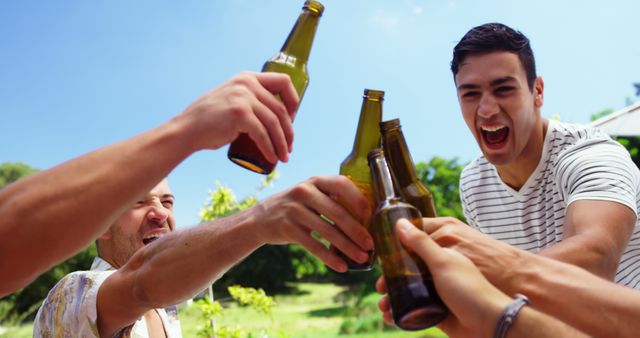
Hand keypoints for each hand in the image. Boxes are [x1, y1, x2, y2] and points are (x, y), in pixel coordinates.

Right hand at [176, 71, 298, 163]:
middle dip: (289, 131)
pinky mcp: (240, 114)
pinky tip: (272, 158)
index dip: (293, 100)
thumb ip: (249, 99)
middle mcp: (247, 83)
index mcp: (248, 77)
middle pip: (281, 108)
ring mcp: (243, 97)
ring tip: (284, 157)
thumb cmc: (210, 121)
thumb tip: (275, 114)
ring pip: (274, 123)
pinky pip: (263, 134)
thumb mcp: (232, 99)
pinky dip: (270, 149)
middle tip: (289, 148)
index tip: (292, 119)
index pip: (284, 81)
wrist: (187, 130)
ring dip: (282, 144)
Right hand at [250, 175, 373, 271]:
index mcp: (316, 181)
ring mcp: (294, 210)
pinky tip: (341, 266)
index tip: (370, 215)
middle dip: (356, 230)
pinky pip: (313, 246)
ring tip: (361, 257)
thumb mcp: (311, 195)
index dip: (357, 199)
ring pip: (327, 231)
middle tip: (370, 244)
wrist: (260, 219)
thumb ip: (332, 200)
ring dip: (347, 247)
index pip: (341, 184)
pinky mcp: (287, 228)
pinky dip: (329, 258)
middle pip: (337, 212)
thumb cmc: (296, 207)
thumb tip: (366, 219)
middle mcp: (304, 191)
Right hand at [376, 219, 510, 337]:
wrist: (491, 325)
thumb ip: (421, 243)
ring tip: (383, 306)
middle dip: (391, 279)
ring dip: (394, 298)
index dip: (398, 248)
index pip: (416, 244)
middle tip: (380, 286)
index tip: (381, 255)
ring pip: (410, 292)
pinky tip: (391, 317)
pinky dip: (401, 314)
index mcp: (443, 253)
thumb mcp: (442, 261)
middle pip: (409, 270)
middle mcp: (440, 271)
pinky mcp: (438, 312)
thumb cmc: (470, 290)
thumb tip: (400, 223)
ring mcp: (439, 292)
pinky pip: (415, 311)